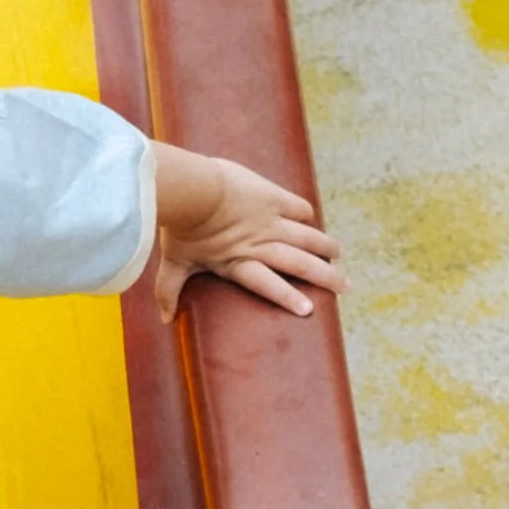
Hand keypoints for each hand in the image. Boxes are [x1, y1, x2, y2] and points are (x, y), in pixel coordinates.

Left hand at [152, 155, 343, 323]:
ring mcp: (269, 221)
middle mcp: (259, 245)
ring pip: (306, 237)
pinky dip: (305, 214)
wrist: (192, 189)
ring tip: (339, 255)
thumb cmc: (179, 226)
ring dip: (324, 246)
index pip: (268, 285)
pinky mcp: (272, 197)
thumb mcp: (173, 261)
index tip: (309, 310)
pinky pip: (296, 207)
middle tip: (344, 286)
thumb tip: (164, 320)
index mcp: (238, 262)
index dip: (288, 297)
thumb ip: (169, 289)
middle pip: (299, 264)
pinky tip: (312, 219)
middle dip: (324, 276)